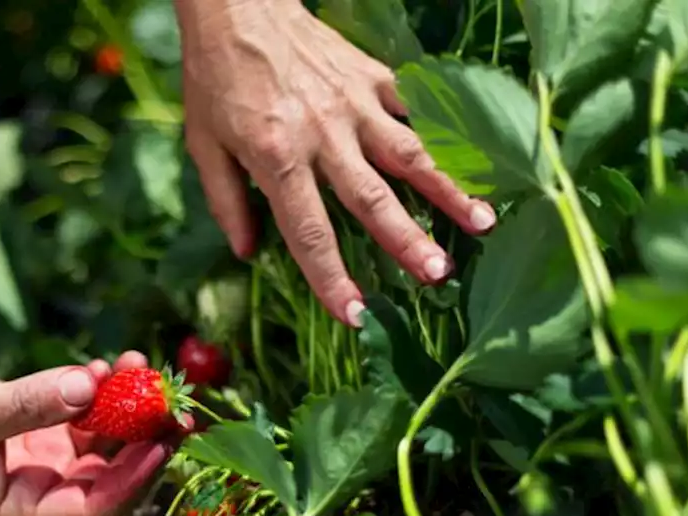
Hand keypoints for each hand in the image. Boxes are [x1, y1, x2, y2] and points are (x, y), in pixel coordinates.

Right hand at [0, 351, 173, 515]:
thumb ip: (31, 402)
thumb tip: (92, 386)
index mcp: (19, 512)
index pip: (92, 509)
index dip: (132, 480)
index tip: (161, 444)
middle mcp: (40, 494)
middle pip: (110, 479)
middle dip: (144, 444)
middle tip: (177, 408)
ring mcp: (44, 463)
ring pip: (104, 445)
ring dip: (127, 410)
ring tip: (142, 368)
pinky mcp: (43, 433)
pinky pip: (87, 418)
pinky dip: (102, 393)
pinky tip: (111, 364)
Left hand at [176, 0, 497, 325]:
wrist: (238, 7)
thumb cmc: (216, 79)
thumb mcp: (204, 144)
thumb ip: (226, 201)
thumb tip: (247, 252)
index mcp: (276, 157)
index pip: (309, 232)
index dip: (332, 278)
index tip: (356, 314)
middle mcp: (322, 134)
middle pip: (371, 198)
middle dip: (406, 240)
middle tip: (438, 274)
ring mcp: (353, 103)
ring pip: (409, 152)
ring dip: (448, 189)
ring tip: (484, 222)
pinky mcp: (371, 76)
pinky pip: (413, 108)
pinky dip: (444, 135)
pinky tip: (477, 161)